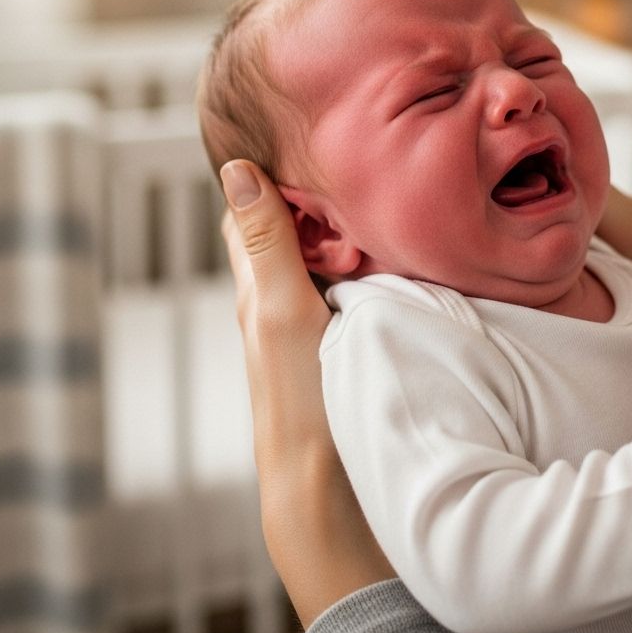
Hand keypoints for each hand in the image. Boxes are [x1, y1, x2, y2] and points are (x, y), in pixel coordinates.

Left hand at [220, 159, 394, 626]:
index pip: (253, 217)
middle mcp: (281, 305)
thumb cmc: (299, 401)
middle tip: (352, 157)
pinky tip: (396, 255)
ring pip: (321, 262)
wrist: (326, 492)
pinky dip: (365, 264)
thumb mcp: (281, 310)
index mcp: (258, 290)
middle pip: (289, 235)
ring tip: (377, 193)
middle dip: (310, 197)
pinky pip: (350, 290)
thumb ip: (268, 244)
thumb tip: (236, 171)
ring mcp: (315, 327)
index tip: (303, 140)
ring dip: (341, 230)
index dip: (269, 176)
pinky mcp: (345, 346)